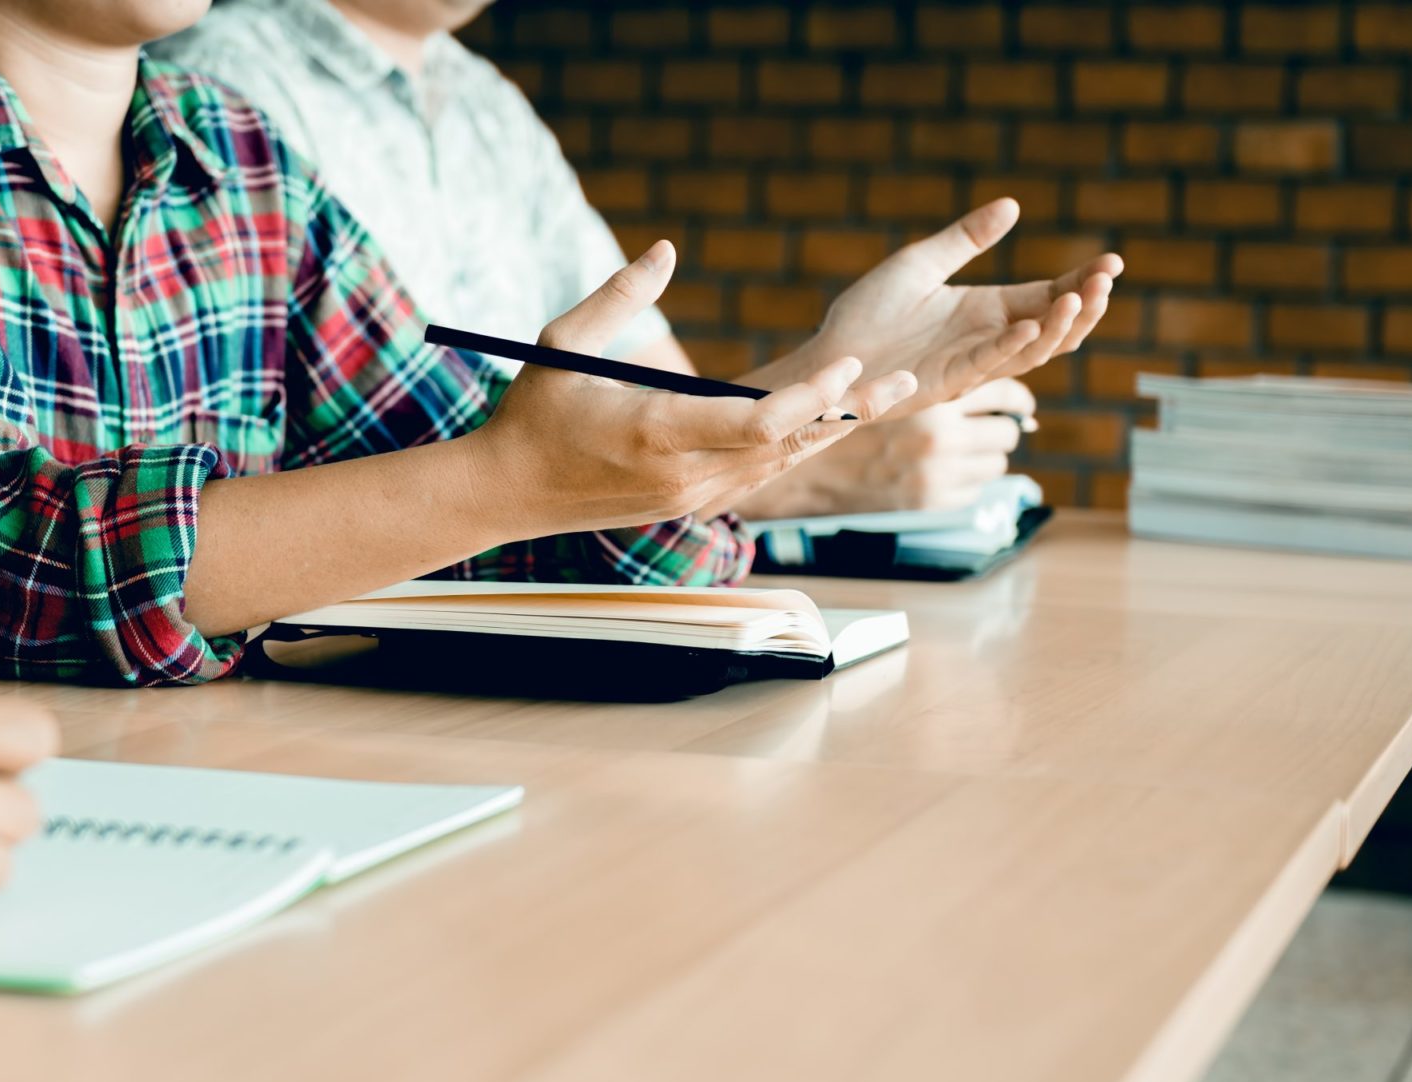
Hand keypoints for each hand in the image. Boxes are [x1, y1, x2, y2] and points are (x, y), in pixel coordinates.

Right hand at [471, 241, 919, 537]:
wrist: (507, 494)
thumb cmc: (532, 413)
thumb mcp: (560, 344)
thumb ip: (617, 298)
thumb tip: (667, 248)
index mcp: (656, 432)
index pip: (756, 423)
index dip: (810, 396)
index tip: (848, 363)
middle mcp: (683, 474)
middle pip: (786, 446)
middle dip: (846, 412)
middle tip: (904, 378)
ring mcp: (689, 497)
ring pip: (780, 464)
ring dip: (831, 429)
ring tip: (887, 395)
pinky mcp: (688, 504)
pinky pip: (758, 474)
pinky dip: (796, 445)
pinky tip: (831, 419)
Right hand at [738, 379, 1035, 517]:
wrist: (797, 453)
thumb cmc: (840, 397)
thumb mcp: (889, 366)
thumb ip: (935, 358)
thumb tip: (995, 343)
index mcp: (932, 394)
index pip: (1009, 394)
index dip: (1015, 393)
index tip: (1013, 397)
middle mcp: (938, 438)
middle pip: (1010, 431)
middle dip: (1003, 424)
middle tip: (993, 418)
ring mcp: (933, 475)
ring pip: (996, 463)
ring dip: (985, 451)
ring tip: (967, 441)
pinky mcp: (926, 501)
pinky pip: (974, 489)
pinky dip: (965, 476)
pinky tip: (945, 463)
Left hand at [786, 199, 1120, 413]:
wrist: (830, 356)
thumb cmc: (867, 314)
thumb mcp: (920, 264)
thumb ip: (965, 239)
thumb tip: (1011, 205)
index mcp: (988, 309)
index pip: (1050, 295)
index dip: (1082, 281)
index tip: (1113, 262)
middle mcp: (989, 338)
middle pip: (1055, 327)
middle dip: (1085, 305)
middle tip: (1107, 280)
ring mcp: (972, 363)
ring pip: (1033, 352)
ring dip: (1059, 326)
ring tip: (1079, 297)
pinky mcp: (948, 382)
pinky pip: (988, 365)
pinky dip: (1011, 346)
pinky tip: (1031, 327)